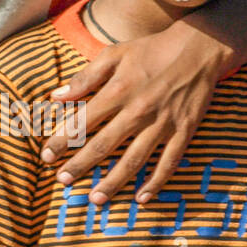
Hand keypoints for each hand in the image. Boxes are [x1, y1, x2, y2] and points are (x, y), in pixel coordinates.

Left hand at [42, 20, 231, 204]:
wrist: (201, 46)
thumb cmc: (152, 50)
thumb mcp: (115, 54)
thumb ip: (85, 77)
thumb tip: (56, 96)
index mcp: (118, 91)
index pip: (83, 122)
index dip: (62, 141)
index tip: (46, 157)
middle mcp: (138, 110)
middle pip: (104, 145)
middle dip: (80, 165)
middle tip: (63, 181)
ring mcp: (162, 123)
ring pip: (134, 160)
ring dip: (114, 182)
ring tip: (95, 200)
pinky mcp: (184, 131)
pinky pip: (169, 162)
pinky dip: (156, 182)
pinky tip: (142, 198)